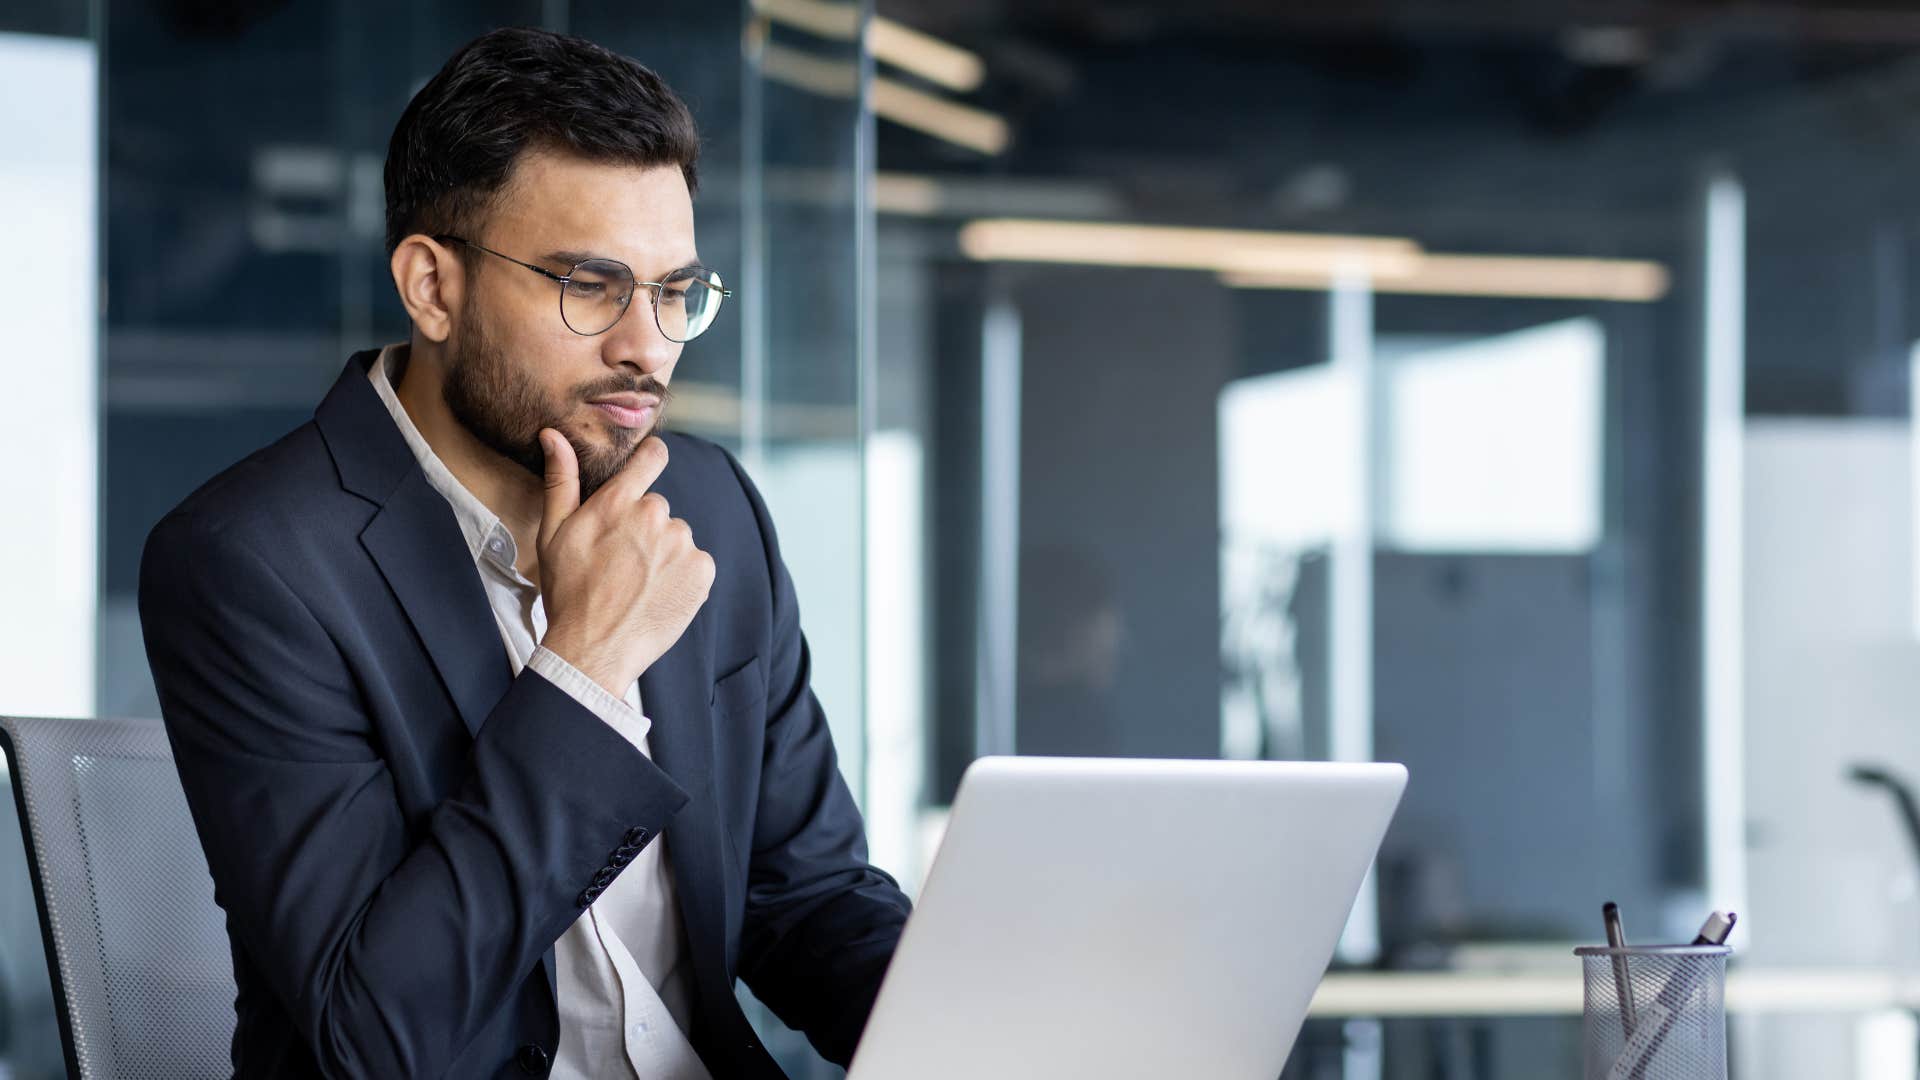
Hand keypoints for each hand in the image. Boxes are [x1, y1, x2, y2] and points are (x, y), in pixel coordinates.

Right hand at [535, 430, 714, 697]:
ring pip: (676, 538)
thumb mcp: (554, 534)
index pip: (652, 457)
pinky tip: (656, 595)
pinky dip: (682, 576)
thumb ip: (561, 481)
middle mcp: (656, 516)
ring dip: (663, 554)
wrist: (594, 650)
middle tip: (620, 562)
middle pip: (658, 509)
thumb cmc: (568, 593)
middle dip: (644, 529)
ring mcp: (683, 544)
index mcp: (619, 501)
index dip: (651, 459)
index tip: (649, 465)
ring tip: (636, 584)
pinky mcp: (702, 571)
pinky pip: (695, 563)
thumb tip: (554, 435)